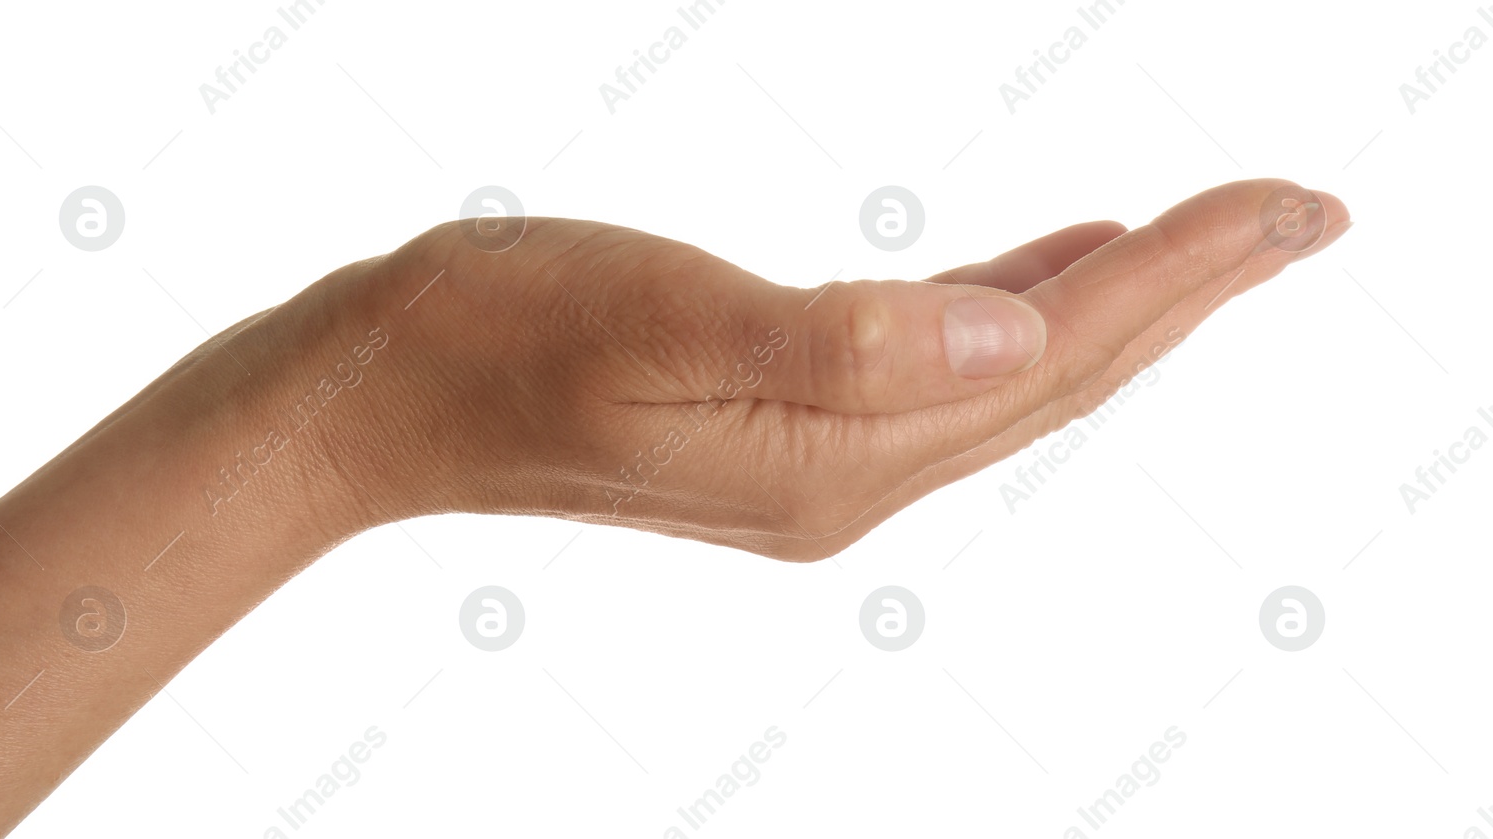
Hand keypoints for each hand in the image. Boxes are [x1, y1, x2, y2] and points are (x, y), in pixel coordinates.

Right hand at [318, 178, 1349, 558]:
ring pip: (1008, 372)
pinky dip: (1012, 307)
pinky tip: (1045, 267)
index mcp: (837, 456)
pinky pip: (937, 365)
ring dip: (1114, 304)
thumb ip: (846, 343)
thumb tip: (1010, 334)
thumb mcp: (668, 324)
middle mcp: (848, 476)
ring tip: (1207, 243)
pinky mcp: (777, 419)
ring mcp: (813, 457)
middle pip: (1059, 374)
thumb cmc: (500, 337)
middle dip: (1188, 293)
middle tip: (1302, 216)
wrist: (385, 393)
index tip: (1294, 210)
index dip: (1183, 279)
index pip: (1051, 354)